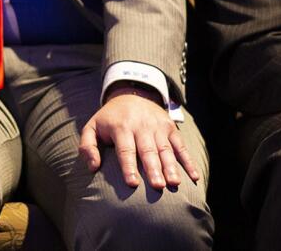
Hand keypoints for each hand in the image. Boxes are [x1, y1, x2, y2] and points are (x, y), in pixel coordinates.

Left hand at [77, 83, 199, 189]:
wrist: (131, 93)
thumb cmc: (109, 118)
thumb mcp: (92, 127)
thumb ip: (87, 146)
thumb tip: (92, 167)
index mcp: (121, 127)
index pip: (126, 150)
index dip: (129, 167)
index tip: (132, 183)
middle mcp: (141, 126)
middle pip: (148, 150)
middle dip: (154, 168)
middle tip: (158, 186)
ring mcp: (158, 127)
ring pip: (166, 149)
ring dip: (171, 166)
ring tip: (174, 183)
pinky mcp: (170, 127)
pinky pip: (180, 145)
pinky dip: (188, 160)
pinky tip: (193, 175)